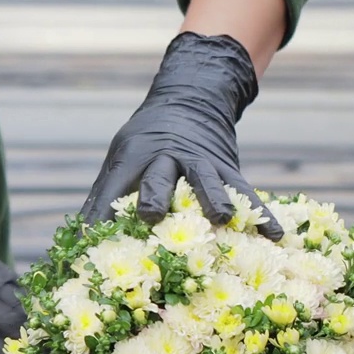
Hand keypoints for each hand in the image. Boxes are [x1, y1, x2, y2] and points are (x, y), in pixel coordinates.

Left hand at [79, 31, 281, 239]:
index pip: (112, 187)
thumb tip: (78, 250)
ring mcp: (199, 160)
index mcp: (131, 158)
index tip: (91, 239)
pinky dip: (261, 214)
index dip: (100, 212)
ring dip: (212, 198)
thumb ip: (103, 201)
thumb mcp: (119, 163)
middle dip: (153, 195)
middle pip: (158, 176)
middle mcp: (164, 156)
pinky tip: (275, 235)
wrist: (187, 103)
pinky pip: (246, 191)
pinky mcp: (227, 166)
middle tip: (150, 216)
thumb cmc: (143, 149)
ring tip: (221, 218)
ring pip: (206, 179)